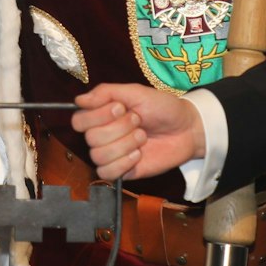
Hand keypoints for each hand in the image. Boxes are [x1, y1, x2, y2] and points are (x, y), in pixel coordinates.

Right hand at [71, 83, 205, 181]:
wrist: (187, 129)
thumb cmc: (162, 108)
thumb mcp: (135, 92)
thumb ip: (105, 92)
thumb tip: (79, 100)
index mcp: (101, 114)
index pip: (79, 121)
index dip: (98, 116)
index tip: (121, 108)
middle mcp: (102, 135)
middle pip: (90, 138)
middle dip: (119, 129)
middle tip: (138, 122)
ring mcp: (111, 154)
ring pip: (98, 156)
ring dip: (124, 145)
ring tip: (142, 137)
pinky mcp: (122, 171)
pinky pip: (107, 173)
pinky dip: (123, 163)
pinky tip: (138, 155)